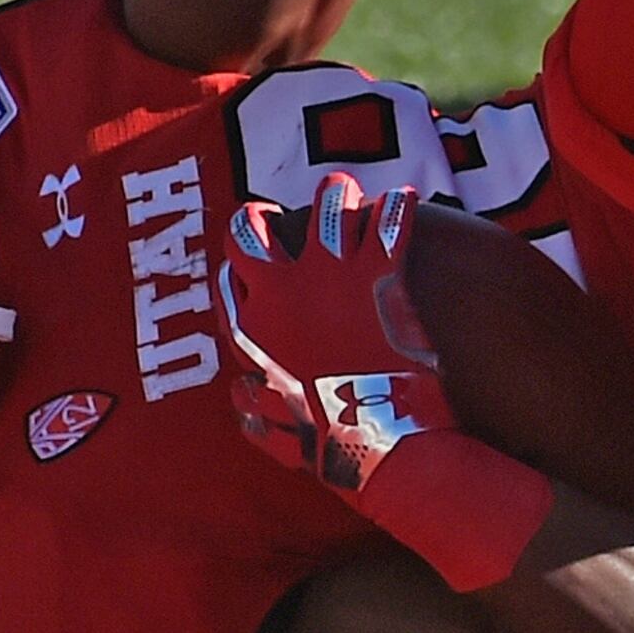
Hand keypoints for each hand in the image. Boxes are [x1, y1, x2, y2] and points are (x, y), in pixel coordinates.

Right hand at [220, 170, 454, 495]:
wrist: (379, 442)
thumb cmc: (324, 442)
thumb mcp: (269, 431)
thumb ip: (251, 408)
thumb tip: (241, 394)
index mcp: (252, 325)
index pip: (230, 271)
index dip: (240, 257)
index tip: (253, 250)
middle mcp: (282, 289)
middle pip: (256, 227)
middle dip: (267, 216)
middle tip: (275, 219)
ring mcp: (331, 274)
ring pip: (325, 207)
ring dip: (334, 195)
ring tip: (345, 189)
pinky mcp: (380, 275)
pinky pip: (388, 223)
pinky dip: (396, 209)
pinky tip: (403, 199)